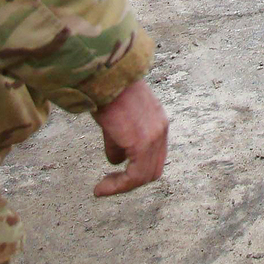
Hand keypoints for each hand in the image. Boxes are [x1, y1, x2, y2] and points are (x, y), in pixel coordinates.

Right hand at [92, 78, 167, 196]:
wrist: (103, 75)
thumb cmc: (106, 90)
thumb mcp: (117, 118)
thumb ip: (120, 141)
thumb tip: (116, 160)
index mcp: (158, 121)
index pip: (154, 156)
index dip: (137, 170)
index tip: (115, 175)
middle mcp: (161, 129)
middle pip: (153, 169)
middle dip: (131, 181)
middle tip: (109, 185)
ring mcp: (154, 137)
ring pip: (144, 175)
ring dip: (122, 186)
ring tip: (102, 188)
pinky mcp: (142, 143)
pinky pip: (134, 176)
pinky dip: (118, 186)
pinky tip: (101, 188)